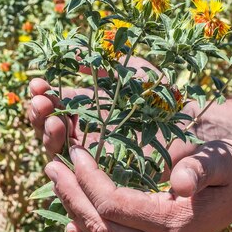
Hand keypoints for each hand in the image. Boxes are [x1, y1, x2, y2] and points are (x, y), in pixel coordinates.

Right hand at [28, 56, 202, 164]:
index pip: (56, 104)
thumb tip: (75, 55)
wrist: (192, 124)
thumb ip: (107, 64)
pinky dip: (67, 160)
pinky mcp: (104, 177)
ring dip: (48, 134)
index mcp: (88, 107)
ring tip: (53, 119)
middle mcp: (85, 131)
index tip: (39, 84)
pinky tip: (67, 146)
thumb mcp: (134, 72)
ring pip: (58, 150)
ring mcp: (93, 156)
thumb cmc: (163, 95)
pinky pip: (77, 174)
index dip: (43, 94)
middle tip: (41, 101)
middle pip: (50, 126)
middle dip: (40, 113)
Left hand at [45, 140, 231, 231]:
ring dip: (73, 212)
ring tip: (55, 183)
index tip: (75, 151)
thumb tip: (179, 182)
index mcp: (172, 222)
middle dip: (71, 195)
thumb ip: (200, 170)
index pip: (114, 204)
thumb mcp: (220, 161)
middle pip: (100, 226)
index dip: (89, 179)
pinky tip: (72, 221)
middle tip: (51, 166)